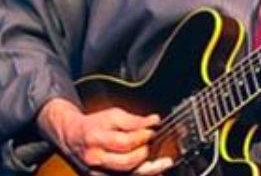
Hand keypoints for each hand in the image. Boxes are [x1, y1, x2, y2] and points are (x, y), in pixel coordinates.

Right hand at [37, 98, 172, 174]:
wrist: (73, 137)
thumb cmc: (94, 125)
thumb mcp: (113, 115)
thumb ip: (134, 120)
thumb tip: (154, 121)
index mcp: (97, 139)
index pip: (125, 142)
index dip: (143, 136)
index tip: (154, 129)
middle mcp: (96, 160)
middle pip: (126, 163)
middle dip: (145, 153)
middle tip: (153, 143)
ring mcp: (97, 173)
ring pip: (127, 175)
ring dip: (149, 170)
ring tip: (163, 163)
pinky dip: (141, 175)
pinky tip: (154, 171)